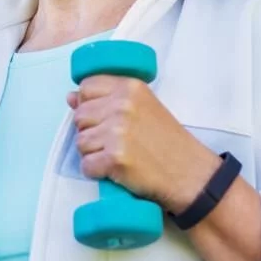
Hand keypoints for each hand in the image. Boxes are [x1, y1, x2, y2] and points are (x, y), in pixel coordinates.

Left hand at [66, 76, 218, 212]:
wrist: (191, 174)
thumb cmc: (168, 141)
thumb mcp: (144, 107)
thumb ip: (108, 99)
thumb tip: (70, 97)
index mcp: (130, 87)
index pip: (86, 87)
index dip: (88, 104)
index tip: (103, 118)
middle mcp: (122, 105)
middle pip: (80, 116)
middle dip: (90, 132)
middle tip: (114, 142)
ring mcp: (117, 132)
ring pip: (80, 142)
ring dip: (93, 153)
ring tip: (117, 156)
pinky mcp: (115, 158)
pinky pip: (86, 165)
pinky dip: (96, 172)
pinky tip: (115, 170)